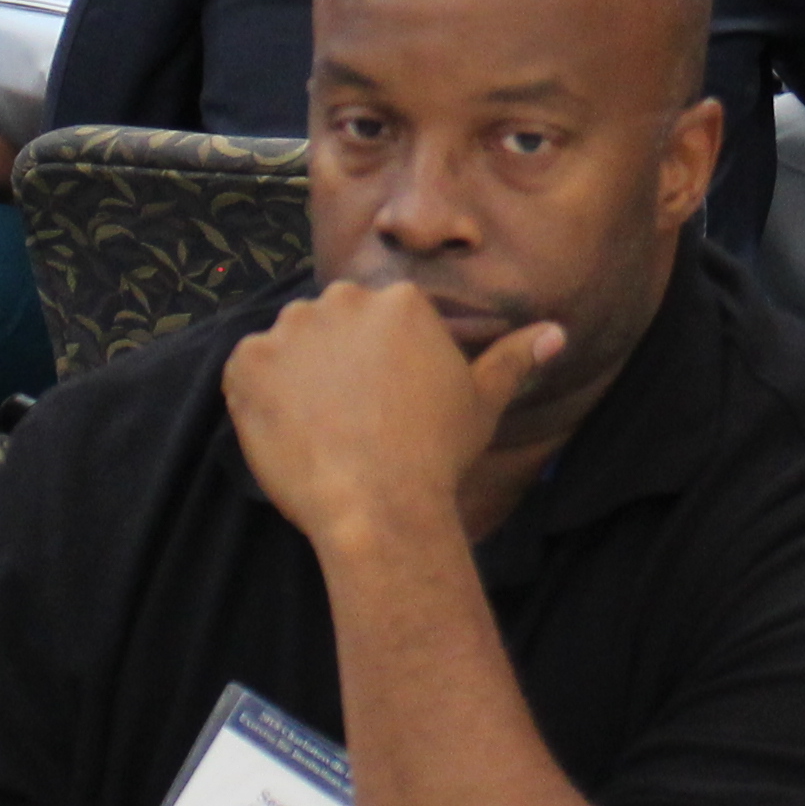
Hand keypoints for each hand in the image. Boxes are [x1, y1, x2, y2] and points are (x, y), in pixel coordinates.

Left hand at [224, 276, 565, 562]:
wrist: (377, 505)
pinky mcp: (248, 362)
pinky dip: (260, 398)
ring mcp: (289, 329)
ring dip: (297, 377)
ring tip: (321, 430)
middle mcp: (342, 300)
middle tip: (352, 418)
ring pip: (289, 345)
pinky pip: (247, 371)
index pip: (379, 319)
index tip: (384, 405)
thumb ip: (514, 358)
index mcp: (399, 301)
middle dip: (337, 361)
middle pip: (332, 322)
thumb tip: (557, 333)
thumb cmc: (435, 455)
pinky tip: (291, 434)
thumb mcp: (482, 403)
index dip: (379, 365)